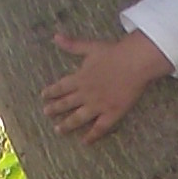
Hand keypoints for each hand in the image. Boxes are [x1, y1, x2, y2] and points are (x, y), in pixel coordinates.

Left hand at [42, 27, 172, 140]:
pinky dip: (91, 136)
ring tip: (58, 130)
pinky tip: (84, 142)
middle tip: (46, 113)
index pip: (61, 87)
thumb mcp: (90, 47)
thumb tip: (55, 37)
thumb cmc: (114, 53)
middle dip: (55, 109)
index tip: (43, 96)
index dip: (51, 92)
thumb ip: (72, 45)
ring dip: (67, 125)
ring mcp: (98, 105)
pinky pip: (99, 128)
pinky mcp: (112, 113)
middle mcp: (86, 94)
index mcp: (80, 78)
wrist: (134, 62)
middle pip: (66, 104)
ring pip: (78, 118)